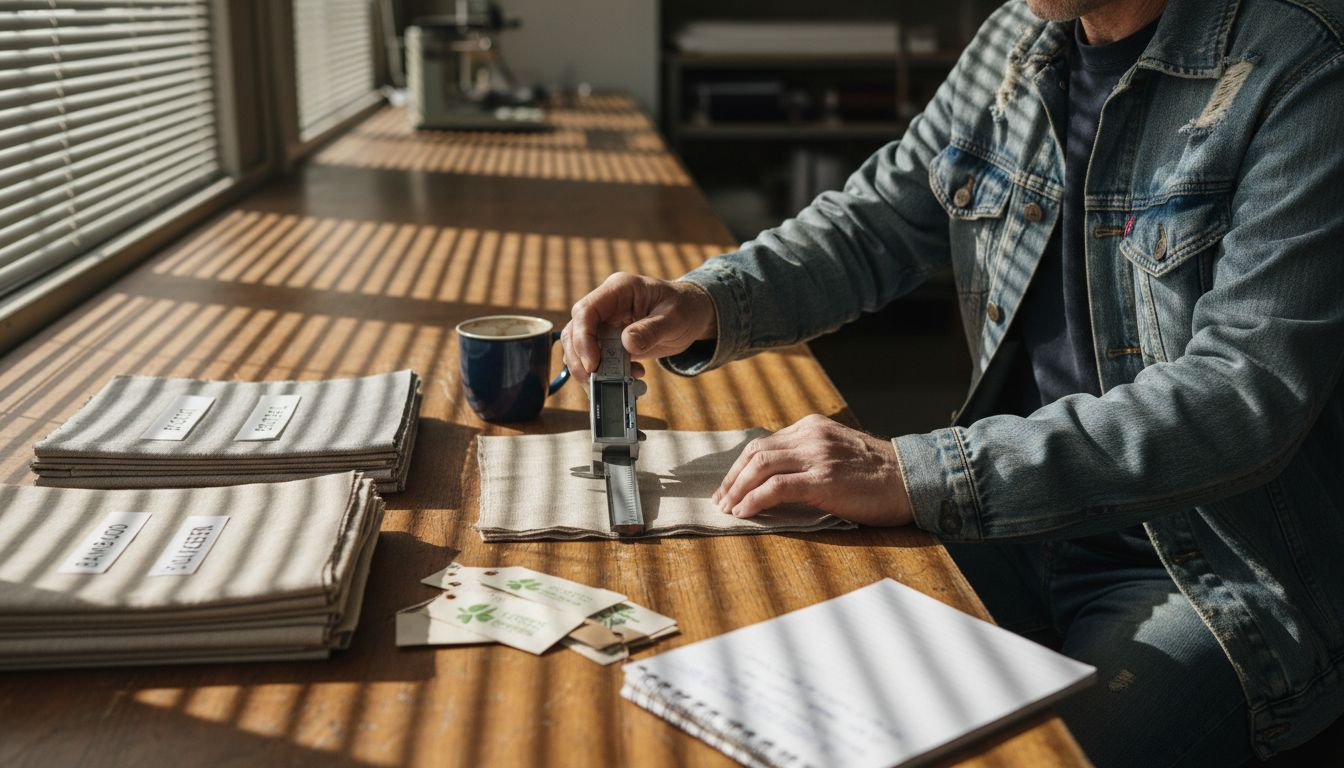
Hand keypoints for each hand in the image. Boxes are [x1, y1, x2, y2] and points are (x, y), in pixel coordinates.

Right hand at [561, 272, 715, 383]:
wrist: (692, 315)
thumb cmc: (684, 309)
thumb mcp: (674, 318)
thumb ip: (651, 330)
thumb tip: (627, 344)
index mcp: (619, 289)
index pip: (586, 311)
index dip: (584, 339)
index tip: (594, 364)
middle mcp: (606, 305)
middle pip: (575, 331)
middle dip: (581, 359)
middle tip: (596, 381)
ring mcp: (606, 322)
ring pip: (580, 347)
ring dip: (591, 370)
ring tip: (615, 383)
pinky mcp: (610, 340)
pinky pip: (596, 358)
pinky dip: (605, 373)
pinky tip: (630, 377)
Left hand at [712, 414, 913, 526]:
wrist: (913, 479)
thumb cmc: (879, 474)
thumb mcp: (840, 452)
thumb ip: (812, 456)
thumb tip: (779, 479)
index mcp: (813, 427)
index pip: (764, 443)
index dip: (742, 466)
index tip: (731, 486)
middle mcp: (811, 436)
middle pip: (755, 452)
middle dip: (732, 478)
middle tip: (721, 500)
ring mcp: (817, 456)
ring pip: (760, 466)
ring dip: (738, 489)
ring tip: (728, 508)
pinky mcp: (823, 479)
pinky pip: (777, 487)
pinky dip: (754, 499)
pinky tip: (745, 512)